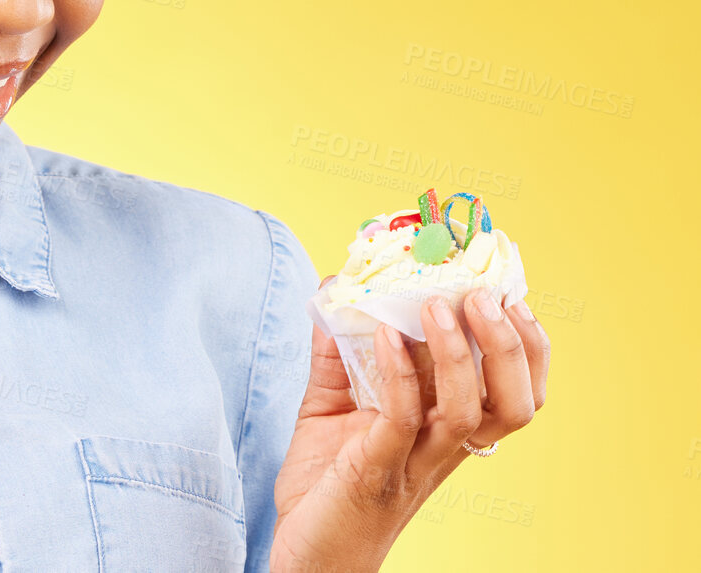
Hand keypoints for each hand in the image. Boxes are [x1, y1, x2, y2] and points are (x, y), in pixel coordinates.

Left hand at [268, 282, 549, 572]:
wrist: (308, 554)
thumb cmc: (325, 480)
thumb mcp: (332, 402)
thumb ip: (337, 349)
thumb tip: (337, 287)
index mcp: (446, 431)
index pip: (512, 391)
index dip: (525, 346)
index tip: (509, 292)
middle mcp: (443, 449)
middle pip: (513, 403)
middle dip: (510, 346)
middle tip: (484, 294)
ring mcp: (414, 461)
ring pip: (469, 412)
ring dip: (458, 353)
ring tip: (435, 305)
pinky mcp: (376, 470)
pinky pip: (403, 419)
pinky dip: (400, 374)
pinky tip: (385, 336)